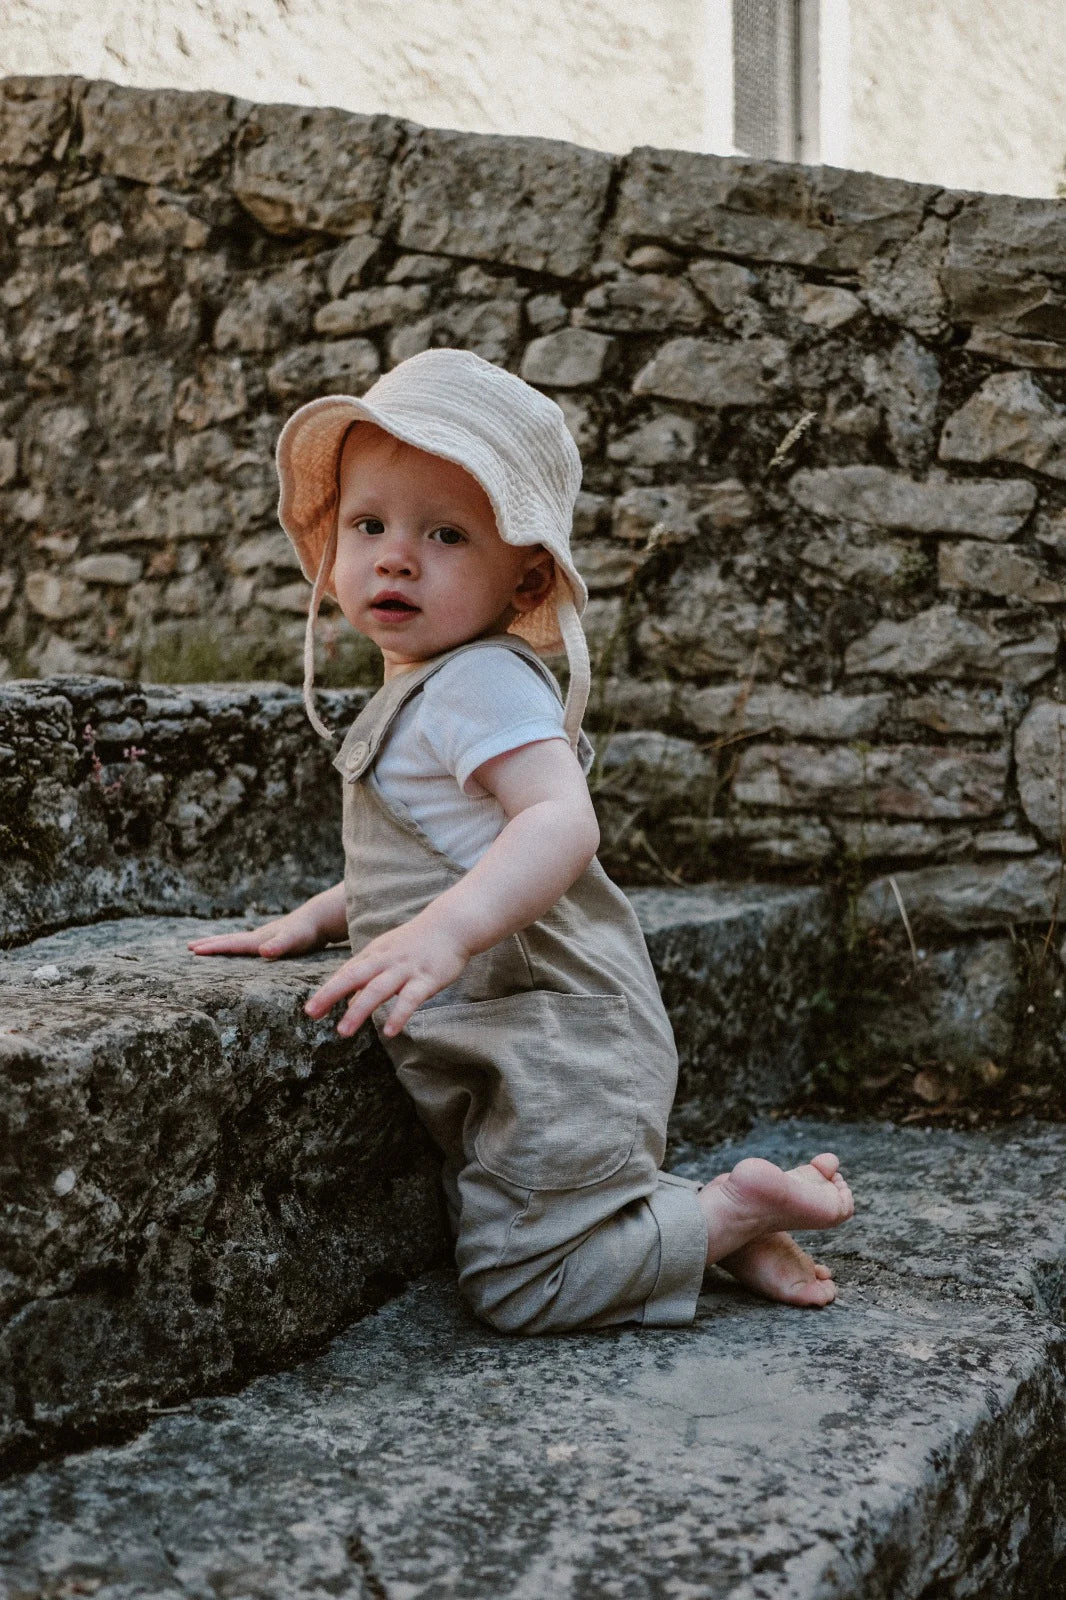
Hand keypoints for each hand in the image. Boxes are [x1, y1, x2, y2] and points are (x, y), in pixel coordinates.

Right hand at [187, 904, 329, 959]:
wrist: (320, 918)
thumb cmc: (308, 932)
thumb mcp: (294, 940)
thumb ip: (279, 946)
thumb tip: (263, 951)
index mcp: (259, 939)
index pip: (231, 945)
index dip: (212, 948)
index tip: (193, 950)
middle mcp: (258, 937)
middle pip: (229, 940)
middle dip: (209, 944)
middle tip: (188, 947)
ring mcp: (264, 937)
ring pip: (236, 941)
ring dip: (219, 943)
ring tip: (204, 946)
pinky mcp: (272, 940)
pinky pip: (247, 945)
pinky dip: (235, 946)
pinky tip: (237, 950)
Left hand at [303, 909, 470, 1038]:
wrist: (452, 925)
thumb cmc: (418, 942)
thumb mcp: (388, 955)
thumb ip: (368, 976)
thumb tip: (349, 1002)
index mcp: (375, 954)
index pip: (346, 973)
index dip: (327, 991)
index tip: (310, 1011)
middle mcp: (386, 960)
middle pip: (353, 976)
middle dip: (330, 994)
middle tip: (311, 1014)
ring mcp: (406, 969)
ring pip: (377, 989)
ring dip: (358, 1010)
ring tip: (343, 1031)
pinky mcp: (427, 978)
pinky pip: (410, 999)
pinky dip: (399, 1015)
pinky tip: (389, 1032)